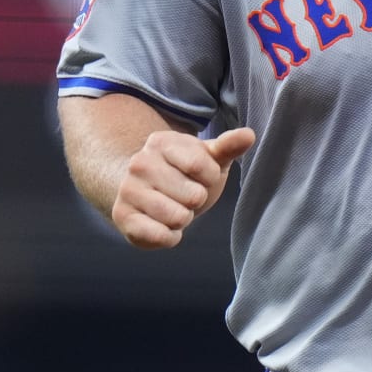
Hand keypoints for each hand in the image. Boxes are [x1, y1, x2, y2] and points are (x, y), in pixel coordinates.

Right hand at [110, 128, 255, 249]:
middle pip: (192, 195)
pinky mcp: (122, 217)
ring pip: (177, 217)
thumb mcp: (209, 158)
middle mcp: (139, 163)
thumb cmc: (186, 173)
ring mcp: (128, 190)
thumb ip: (229, 146)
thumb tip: (249, 135)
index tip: (202, 177)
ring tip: (175, 208)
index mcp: (161, 142)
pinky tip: (164, 225)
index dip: (210, 178)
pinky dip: (170, 236)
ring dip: (184, 219)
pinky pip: (160, 236)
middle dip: (196, 201)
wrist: (147, 192)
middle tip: (185, 195)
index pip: (200, 166)